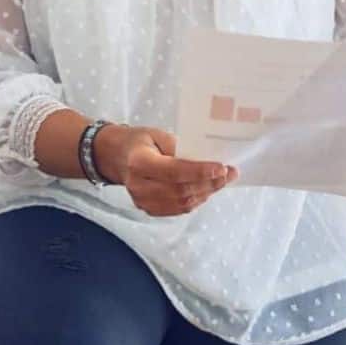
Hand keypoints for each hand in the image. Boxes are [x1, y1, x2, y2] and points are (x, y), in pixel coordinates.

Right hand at [96, 124, 236, 217]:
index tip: (222, 167)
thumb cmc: (139, 142)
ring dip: (207, 193)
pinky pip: (179, 209)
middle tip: (229, 173)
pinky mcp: (148, 209)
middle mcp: (138, 185)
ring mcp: (142, 200)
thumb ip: (180, 147)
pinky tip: (206, 189)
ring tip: (222, 181)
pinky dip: (197, 200)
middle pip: (182, 190)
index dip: (200, 172)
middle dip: (210, 183)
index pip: (174, 172)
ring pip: (183, 203)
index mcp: (138, 162)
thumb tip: (208, 160)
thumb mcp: (158, 135)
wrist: (116, 157)